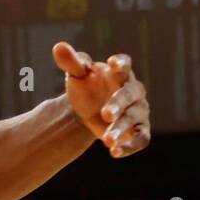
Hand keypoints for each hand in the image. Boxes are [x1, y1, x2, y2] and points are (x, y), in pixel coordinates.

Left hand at [52, 43, 150, 158]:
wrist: (89, 110)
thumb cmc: (87, 87)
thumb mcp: (78, 75)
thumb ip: (71, 62)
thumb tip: (58, 47)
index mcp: (120, 73)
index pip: (125, 64)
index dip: (120, 63)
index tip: (112, 63)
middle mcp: (133, 91)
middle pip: (129, 95)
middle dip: (118, 104)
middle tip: (105, 114)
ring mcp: (138, 111)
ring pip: (133, 119)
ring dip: (120, 128)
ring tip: (106, 140)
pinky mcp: (139, 130)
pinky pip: (141, 139)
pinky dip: (130, 146)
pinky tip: (115, 152)